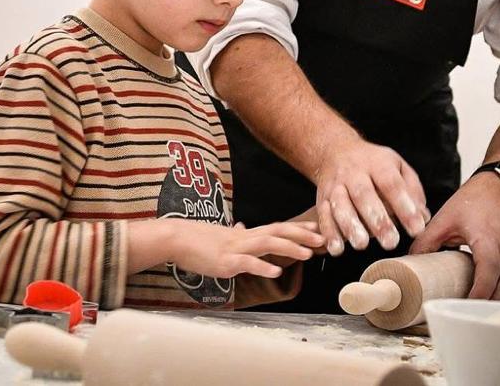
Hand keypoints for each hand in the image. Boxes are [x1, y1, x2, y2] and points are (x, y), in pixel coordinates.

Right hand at [169, 219, 322, 279]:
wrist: (176, 238)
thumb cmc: (198, 239)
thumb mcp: (221, 235)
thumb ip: (235, 233)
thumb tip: (242, 227)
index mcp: (246, 234)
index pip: (277, 227)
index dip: (298, 228)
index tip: (317, 229)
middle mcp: (245, 238)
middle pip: (278, 231)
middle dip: (302, 235)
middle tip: (323, 239)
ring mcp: (236, 249)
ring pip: (267, 243)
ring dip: (289, 248)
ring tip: (307, 254)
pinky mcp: (226, 261)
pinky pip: (248, 263)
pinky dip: (263, 266)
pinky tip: (277, 271)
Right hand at [312, 137, 428, 256]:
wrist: (335, 151)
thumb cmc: (374, 164)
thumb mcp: (397, 166)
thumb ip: (412, 190)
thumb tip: (423, 217)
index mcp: (377, 163)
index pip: (392, 183)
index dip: (404, 206)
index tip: (416, 228)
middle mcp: (354, 173)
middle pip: (363, 194)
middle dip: (377, 220)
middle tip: (391, 242)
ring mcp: (336, 186)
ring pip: (340, 205)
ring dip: (350, 226)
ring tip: (361, 244)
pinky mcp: (321, 199)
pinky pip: (322, 216)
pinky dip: (328, 232)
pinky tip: (337, 248)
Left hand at [410, 172, 499, 300]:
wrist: (498, 189)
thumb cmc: (474, 201)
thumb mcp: (444, 219)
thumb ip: (426, 242)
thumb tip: (411, 264)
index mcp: (487, 237)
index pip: (489, 269)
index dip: (480, 291)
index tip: (464, 304)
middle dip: (491, 304)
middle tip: (469, 314)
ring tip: (480, 311)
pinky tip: (495, 301)